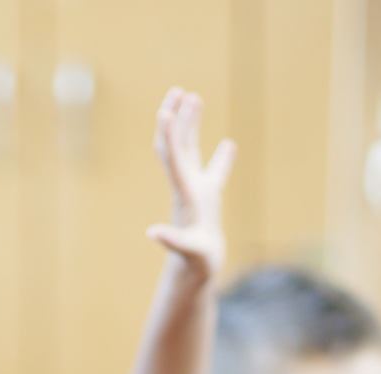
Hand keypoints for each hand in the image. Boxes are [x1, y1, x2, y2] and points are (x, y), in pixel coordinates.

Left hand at [145, 88, 233, 280]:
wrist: (194, 277)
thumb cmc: (194, 266)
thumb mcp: (187, 254)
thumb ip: (172, 241)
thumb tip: (152, 232)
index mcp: (185, 195)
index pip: (173, 159)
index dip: (169, 134)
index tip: (165, 109)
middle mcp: (186, 188)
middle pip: (177, 146)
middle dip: (176, 118)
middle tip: (178, 90)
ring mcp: (196, 193)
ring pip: (192, 152)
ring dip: (191, 126)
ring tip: (195, 98)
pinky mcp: (207, 202)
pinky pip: (214, 173)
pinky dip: (220, 158)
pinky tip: (228, 145)